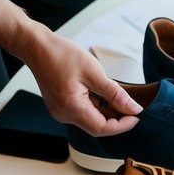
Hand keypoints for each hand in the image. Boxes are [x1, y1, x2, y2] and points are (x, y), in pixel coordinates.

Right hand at [23, 30, 142, 135]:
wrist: (35, 46)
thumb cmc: (60, 55)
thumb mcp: (94, 73)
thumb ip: (115, 94)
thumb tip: (133, 108)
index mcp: (71, 108)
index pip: (102, 129)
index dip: (123, 125)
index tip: (137, 116)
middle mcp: (64, 114)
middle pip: (97, 127)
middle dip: (118, 119)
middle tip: (133, 107)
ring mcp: (61, 111)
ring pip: (91, 120)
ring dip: (108, 113)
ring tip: (121, 99)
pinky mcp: (62, 105)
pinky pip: (84, 112)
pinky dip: (98, 107)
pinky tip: (106, 96)